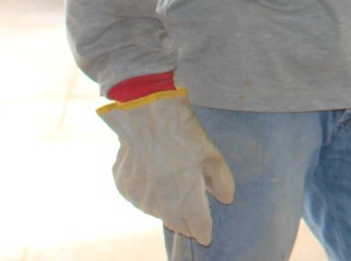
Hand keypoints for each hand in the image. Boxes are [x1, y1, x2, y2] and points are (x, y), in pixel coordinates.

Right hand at [98, 89, 235, 244]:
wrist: (145, 115)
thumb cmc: (182, 132)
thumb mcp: (210, 152)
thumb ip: (221, 180)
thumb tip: (226, 199)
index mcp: (185, 193)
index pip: (197, 224)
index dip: (204, 230)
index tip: (207, 236)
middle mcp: (160, 200)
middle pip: (176, 222)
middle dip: (186, 223)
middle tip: (193, 219)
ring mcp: (139, 195)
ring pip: (157, 211)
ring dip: (168, 207)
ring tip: (173, 187)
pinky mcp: (124, 187)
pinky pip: (140, 199)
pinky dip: (150, 194)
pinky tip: (155, 176)